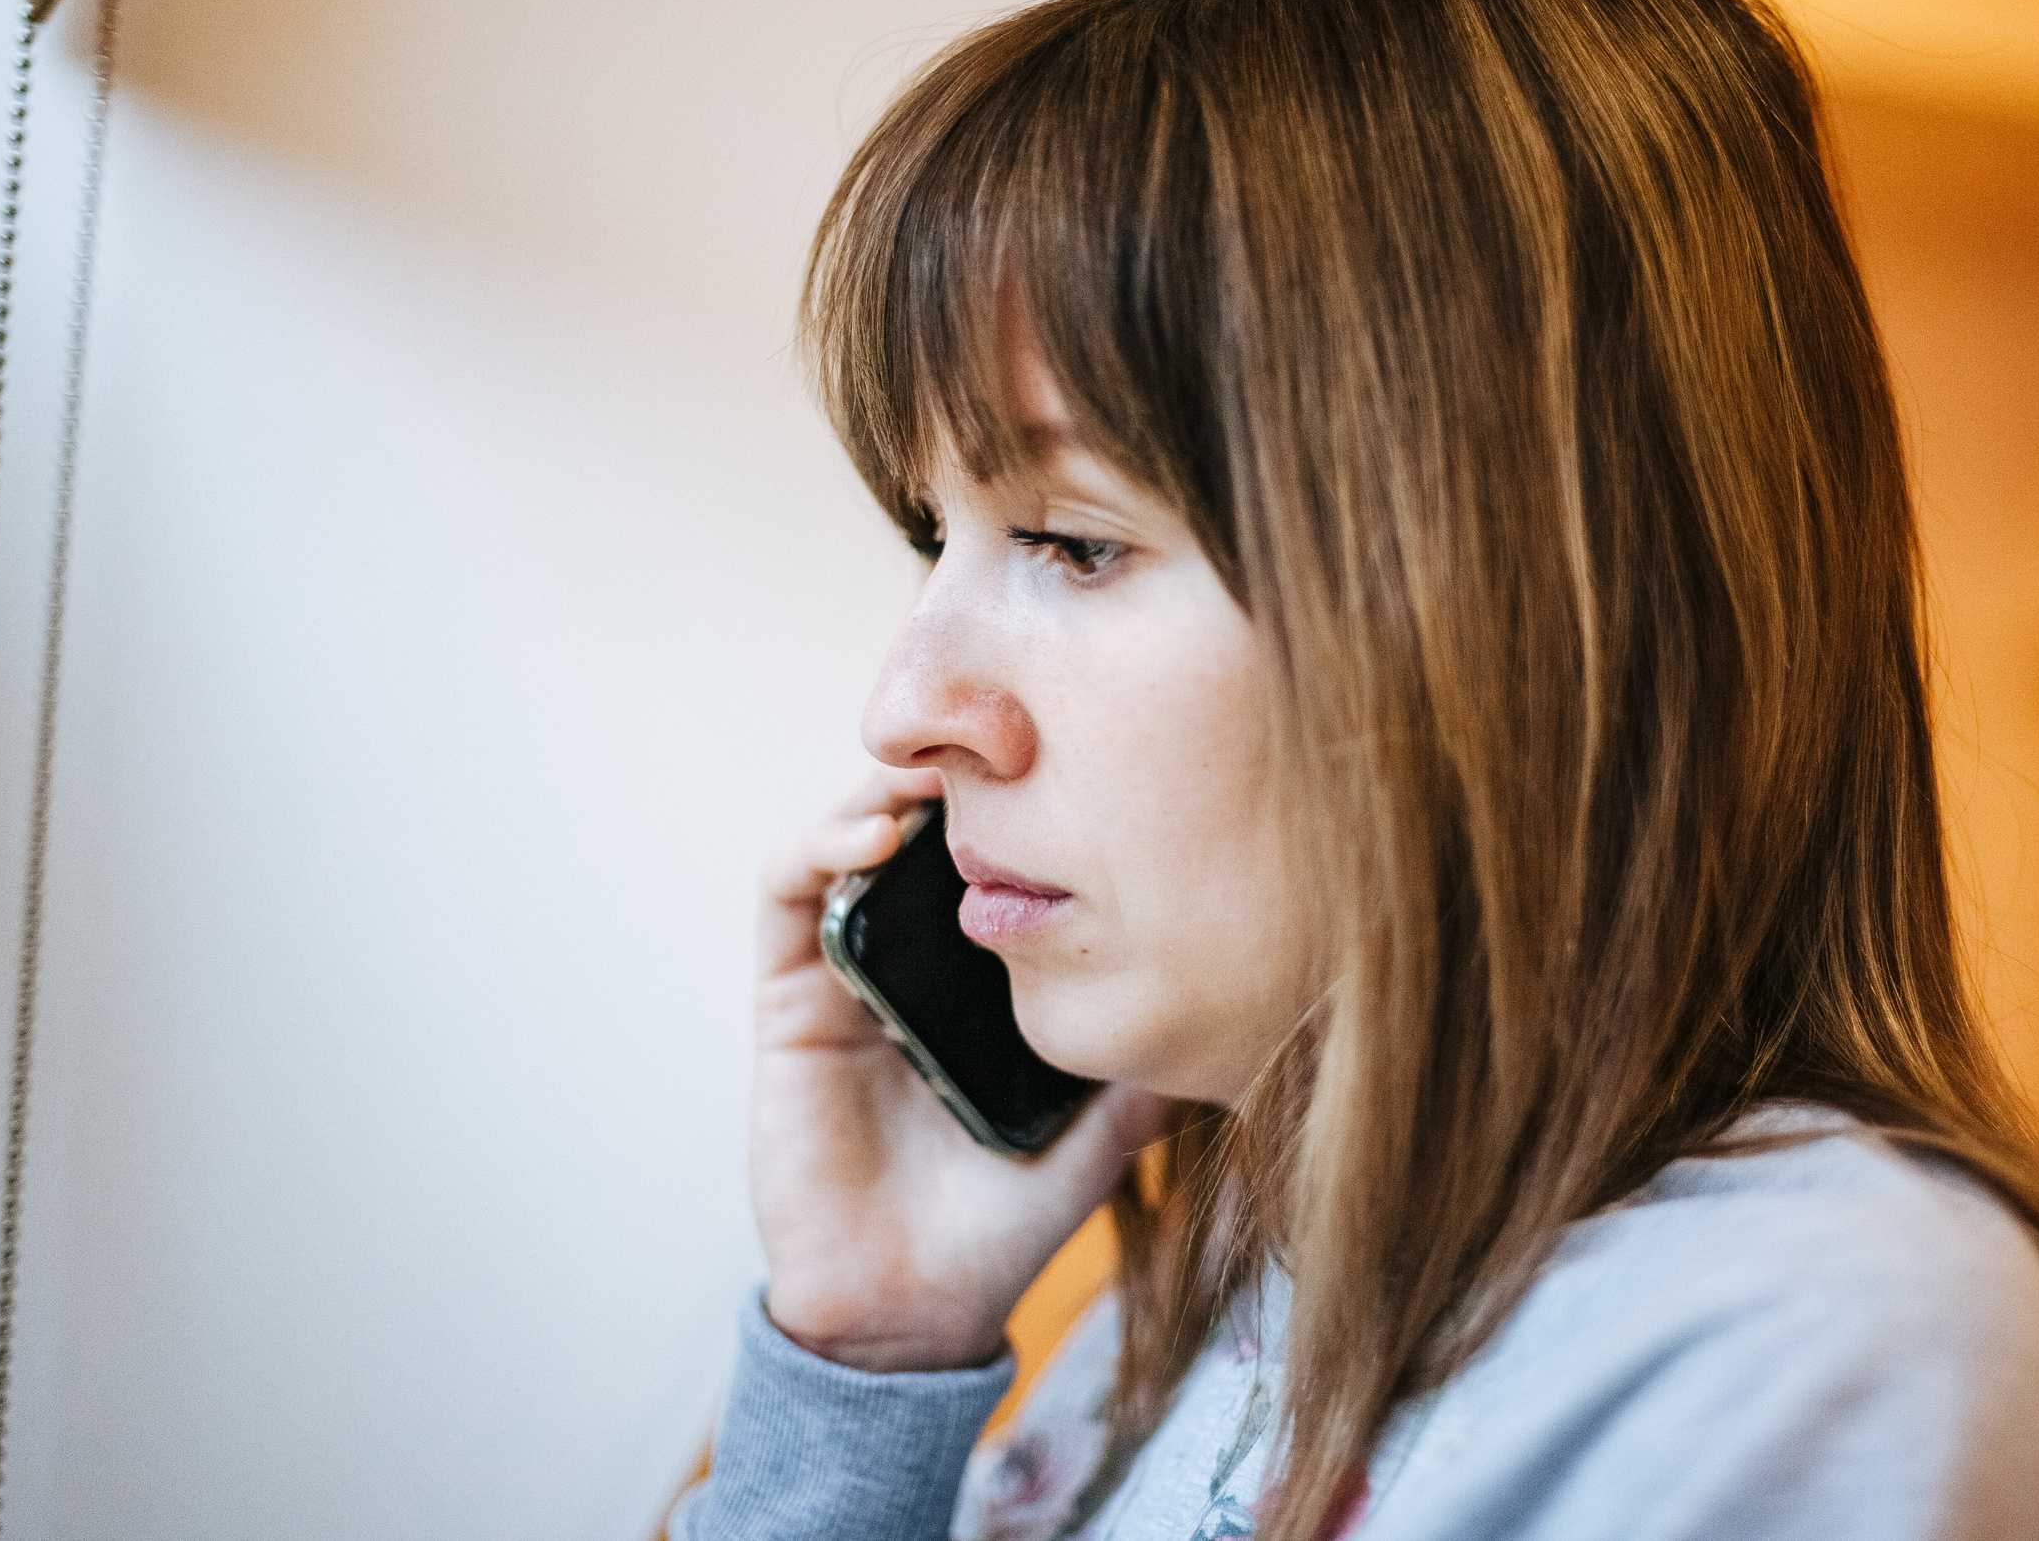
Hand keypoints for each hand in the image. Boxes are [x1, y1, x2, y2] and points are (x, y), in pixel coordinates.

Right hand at [749, 765, 1166, 1371]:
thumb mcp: (1109, 1122)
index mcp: (979, 978)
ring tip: (936, 772)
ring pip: (847, 837)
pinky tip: (877, 836)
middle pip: (919, 828)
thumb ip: (1158, 1057)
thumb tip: (1252, 1002)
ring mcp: (843, 975)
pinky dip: (820, 846)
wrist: (914, 1309)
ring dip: (882, 788)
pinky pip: (786, 897)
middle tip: (998, 729)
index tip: (1075, 754)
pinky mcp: (786, 1001)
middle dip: (951, 768)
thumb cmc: (1007, 1220)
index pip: (989, 856)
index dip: (1018, 798)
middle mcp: (910, 961)